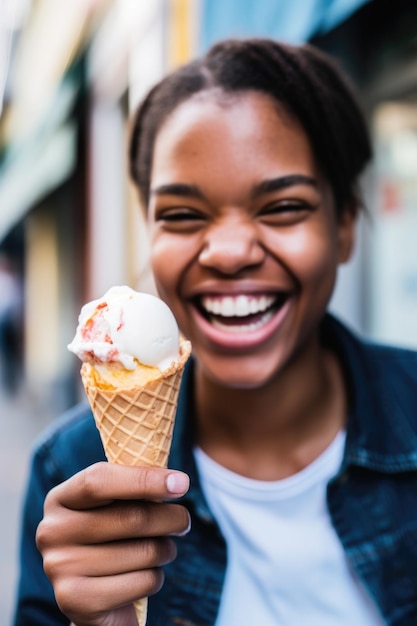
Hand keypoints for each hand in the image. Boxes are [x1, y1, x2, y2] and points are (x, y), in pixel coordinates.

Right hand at [36, 462, 189, 625]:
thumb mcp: (115, 506)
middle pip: (131, 517)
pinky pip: (141, 582)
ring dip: (165, 550)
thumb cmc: (113, 537)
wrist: (94, 598)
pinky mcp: (76, 601)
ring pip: (143, 551)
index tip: (182, 483)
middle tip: (183, 521)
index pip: (99, 480)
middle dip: (170, 518)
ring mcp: (60, 568)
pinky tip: (144, 578)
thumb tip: (177, 481)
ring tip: (162, 550)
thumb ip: (135, 486)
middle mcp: (52, 531)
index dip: (144, 480)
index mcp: (60, 499)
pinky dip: (155, 579)